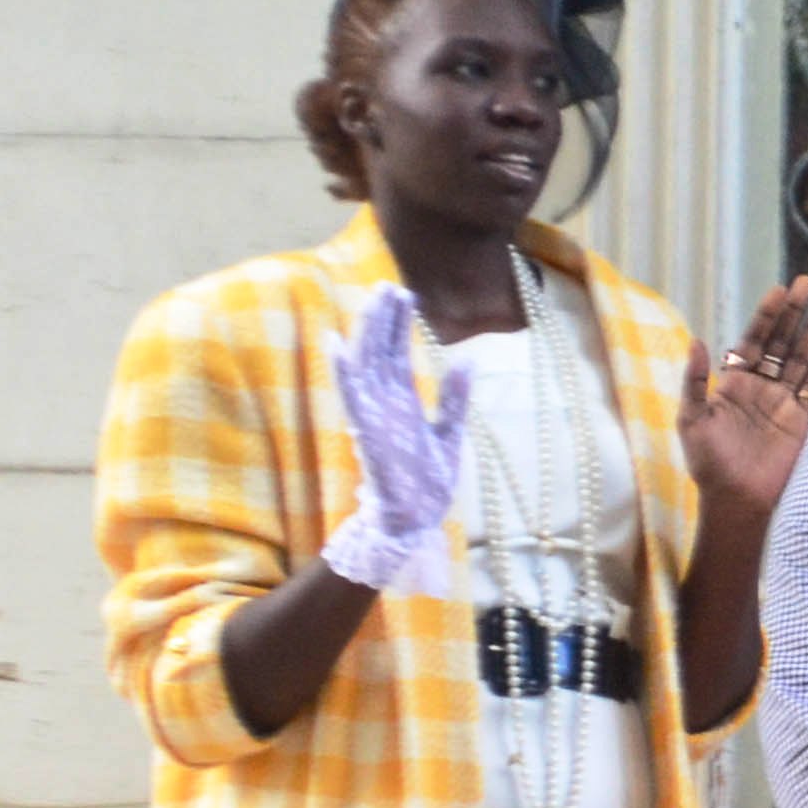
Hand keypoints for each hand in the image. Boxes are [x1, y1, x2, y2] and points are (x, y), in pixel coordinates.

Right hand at [322, 284, 471, 592]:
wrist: (415, 522)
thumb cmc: (427, 482)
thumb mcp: (449, 432)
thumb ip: (456, 397)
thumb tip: (468, 360)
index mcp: (402, 402)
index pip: (397, 354)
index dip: (399, 324)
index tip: (405, 294)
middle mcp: (384, 404)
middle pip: (380, 352)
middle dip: (384, 319)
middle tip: (389, 285)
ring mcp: (373, 417)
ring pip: (366, 365)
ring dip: (368, 333)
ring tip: (373, 301)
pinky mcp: (367, 433)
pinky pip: (351, 397)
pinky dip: (344, 372)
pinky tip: (339, 345)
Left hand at [680, 276, 807, 520]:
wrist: (734, 499)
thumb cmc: (708, 461)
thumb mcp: (691, 420)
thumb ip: (695, 381)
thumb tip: (699, 341)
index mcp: (734, 382)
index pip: (754, 340)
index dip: (766, 315)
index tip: (778, 290)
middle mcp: (761, 386)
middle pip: (781, 341)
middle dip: (794, 312)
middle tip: (807, 282)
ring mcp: (783, 402)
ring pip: (802, 359)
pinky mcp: (801, 421)